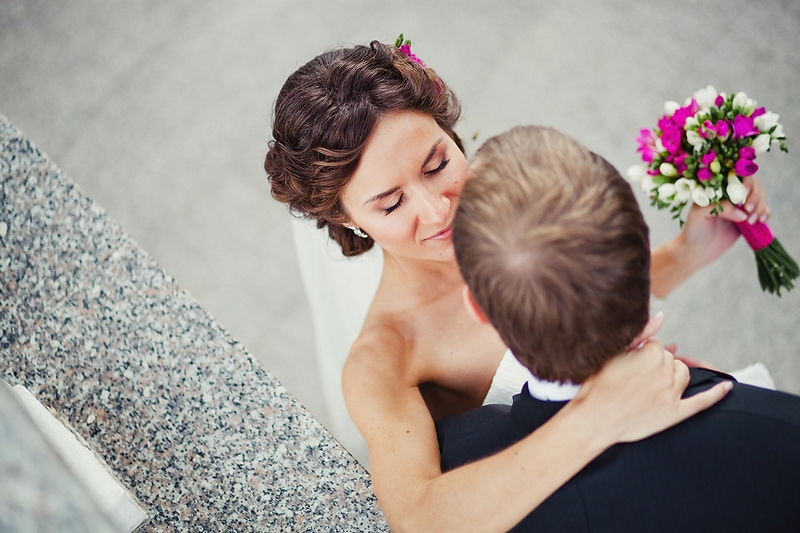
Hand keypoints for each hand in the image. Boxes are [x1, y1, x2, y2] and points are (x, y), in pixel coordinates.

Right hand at [575, 338, 730, 443]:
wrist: (593, 420)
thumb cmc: (598, 384)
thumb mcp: (613, 353)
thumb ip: (640, 332)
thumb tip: (661, 316)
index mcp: (650, 353)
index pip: (656, 345)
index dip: (640, 354)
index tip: (627, 364)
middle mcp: (665, 372)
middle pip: (670, 359)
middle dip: (655, 364)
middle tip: (634, 377)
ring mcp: (672, 394)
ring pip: (683, 374)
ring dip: (672, 375)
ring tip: (651, 383)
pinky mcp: (674, 413)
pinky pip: (702, 402)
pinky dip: (716, 394)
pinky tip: (726, 387)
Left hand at [679, 175, 770, 268]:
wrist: (699, 250)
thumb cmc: (695, 229)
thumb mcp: (701, 214)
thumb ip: (721, 208)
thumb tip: (743, 213)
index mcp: (718, 188)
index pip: (737, 176)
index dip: (745, 183)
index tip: (744, 195)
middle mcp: (731, 194)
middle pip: (754, 185)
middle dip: (755, 197)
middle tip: (747, 210)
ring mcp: (741, 206)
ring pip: (761, 197)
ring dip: (760, 207)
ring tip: (750, 221)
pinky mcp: (748, 218)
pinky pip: (764, 210)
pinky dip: (765, 213)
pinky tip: (760, 221)